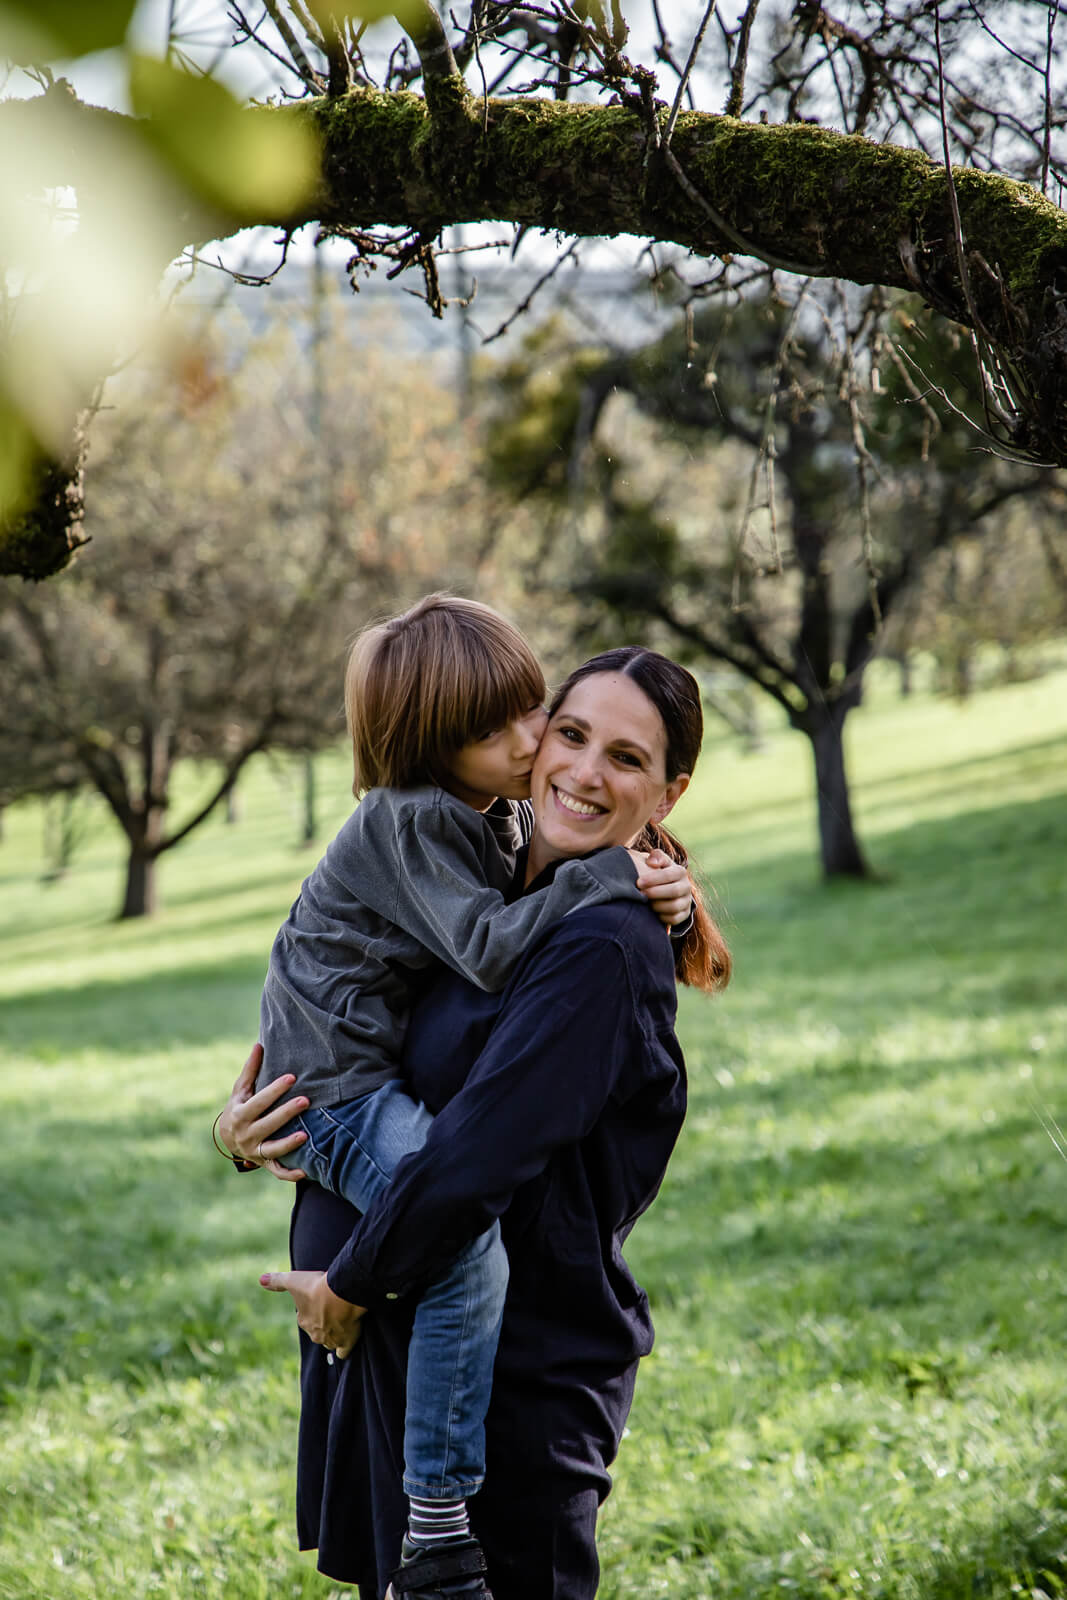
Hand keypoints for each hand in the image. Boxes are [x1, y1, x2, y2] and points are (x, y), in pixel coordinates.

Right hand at [218, 1043, 309, 1180]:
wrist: (228, 1138)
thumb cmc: (239, 1107)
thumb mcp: (240, 1090)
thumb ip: (251, 1070)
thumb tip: (259, 1044)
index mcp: (240, 1114)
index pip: (259, 1101)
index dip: (275, 1090)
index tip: (292, 1077)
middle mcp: (246, 1135)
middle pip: (267, 1124)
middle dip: (286, 1113)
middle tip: (306, 1100)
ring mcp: (255, 1151)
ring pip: (272, 1150)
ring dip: (288, 1144)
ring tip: (306, 1134)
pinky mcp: (264, 1164)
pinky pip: (277, 1172)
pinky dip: (290, 1174)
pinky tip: (307, 1171)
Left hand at [260, 1269, 365, 1359]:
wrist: (341, 1293)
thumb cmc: (316, 1287)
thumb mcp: (294, 1280)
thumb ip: (277, 1281)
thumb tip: (261, 1280)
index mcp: (304, 1320)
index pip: (305, 1317)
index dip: (311, 1308)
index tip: (318, 1298)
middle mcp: (315, 1333)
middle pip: (317, 1331)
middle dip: (322, 1323)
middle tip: (330, 1308)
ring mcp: (331, 1339)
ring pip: (330, 1341)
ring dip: (333, 1334)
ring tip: (340, 1321)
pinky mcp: (347, 1341)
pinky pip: (343, 1351)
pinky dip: (344, 1348)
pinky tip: (347, 1340)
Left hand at [630, 848, 692, 927]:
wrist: (666, 886)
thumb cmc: (658, 871)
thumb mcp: (658, 861)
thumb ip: (656, 856)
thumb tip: (652, 862)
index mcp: (680, 871)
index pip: (669, 875)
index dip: (653, 879)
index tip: (638, 882)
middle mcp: (687, 886)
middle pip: (674, 891)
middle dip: (655, 893)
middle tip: (640, 893)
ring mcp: (686, 901)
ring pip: (674, 907)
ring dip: (657, 905)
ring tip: (646, 903)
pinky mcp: (684, 914)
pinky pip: (674, 919)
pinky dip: (662, 917)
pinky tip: (652, 912)